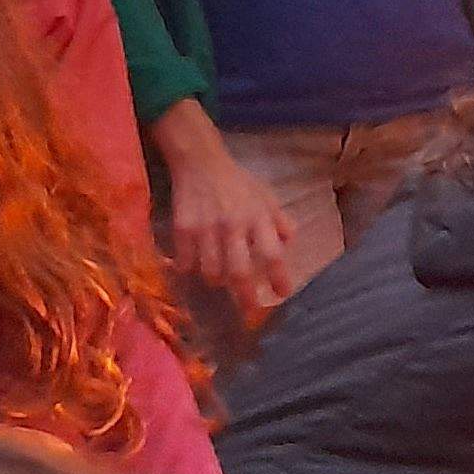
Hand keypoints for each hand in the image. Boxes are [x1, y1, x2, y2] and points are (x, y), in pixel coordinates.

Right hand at [151, 109, 297, 311]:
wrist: (200, 162)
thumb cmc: (237, 182)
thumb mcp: (266, 196)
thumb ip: (279, 220)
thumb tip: (290, 243)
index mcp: (257, 218)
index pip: (273, 254)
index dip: (279, 278)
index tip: (283, 294)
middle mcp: (233, 226)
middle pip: (240, 271)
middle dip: (246, 297)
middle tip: (250, 310)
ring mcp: (206, 229)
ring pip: (211, 271)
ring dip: (217, 282)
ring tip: (220, 281)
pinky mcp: (183, 229)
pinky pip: (186, 262)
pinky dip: (190, 270)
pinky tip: (194, 267)